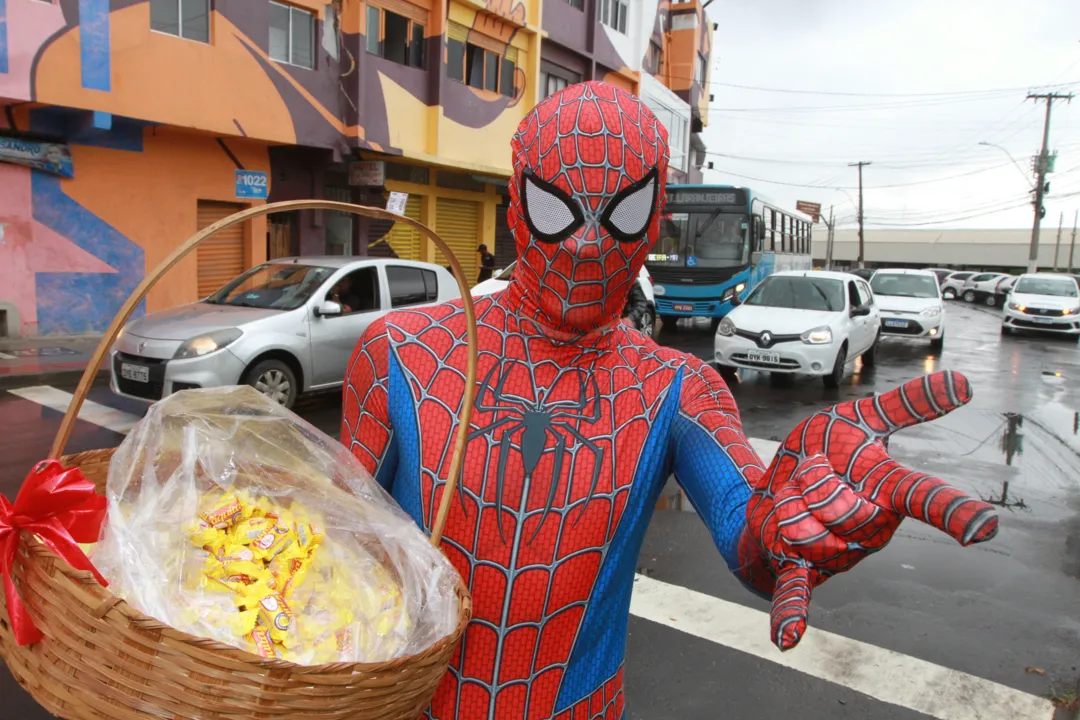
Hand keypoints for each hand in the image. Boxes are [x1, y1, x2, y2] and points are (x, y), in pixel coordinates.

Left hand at [746, 371, 997, 649]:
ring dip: (787, 499)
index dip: (951, 513)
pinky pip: (795, 594)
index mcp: (886, 493)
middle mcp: (869, 530)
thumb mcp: (855, 419)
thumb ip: (904, 406)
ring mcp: (834, 553)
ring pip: (805, 525)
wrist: (769, 489)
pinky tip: (787, 640)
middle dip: (810, 477)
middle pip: (838, 503)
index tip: (984, 531)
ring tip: (791, 496)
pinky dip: (791, 615)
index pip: (924, 499)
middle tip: (806, 470)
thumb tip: (966, 383)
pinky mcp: (795, 568)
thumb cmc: (819, 455)